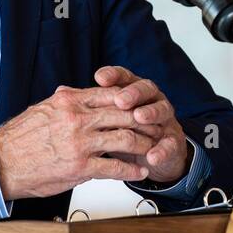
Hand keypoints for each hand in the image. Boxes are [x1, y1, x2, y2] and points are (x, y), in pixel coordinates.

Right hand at [0, 81, 163, 199]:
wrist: (2, 162)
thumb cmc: (20, 138)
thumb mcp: (44, 108)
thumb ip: (65, 100)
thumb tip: (75, 92)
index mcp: (71, 100)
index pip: (111, 93)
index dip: (133, 99)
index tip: (144, 104)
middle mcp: (78, 119)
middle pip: (125, 114)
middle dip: (146, 120)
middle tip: (158, 125)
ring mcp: (80, 143)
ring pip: (125, 139)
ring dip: (144, 145)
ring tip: (153, 148)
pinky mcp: (80, 167)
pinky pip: (115, 167)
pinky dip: (132, 170)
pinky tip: (139, 171)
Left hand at [91, 65, 191, 184]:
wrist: (154, 154)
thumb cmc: (123, 133)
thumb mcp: (105, 119)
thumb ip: (89, 105)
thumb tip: (60, 91)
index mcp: (133, 91)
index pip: (123, 77)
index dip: (113, 76)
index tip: (99, 77)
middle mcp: (151, 100)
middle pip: (144, 88)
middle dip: (133, 93)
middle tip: (121, 100)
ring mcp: (164, 120)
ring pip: (162, 109)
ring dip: (151, 112)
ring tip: (140, 118)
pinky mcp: (173, 141)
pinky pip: (170, 143)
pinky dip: (162, 149)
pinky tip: (153, 156)